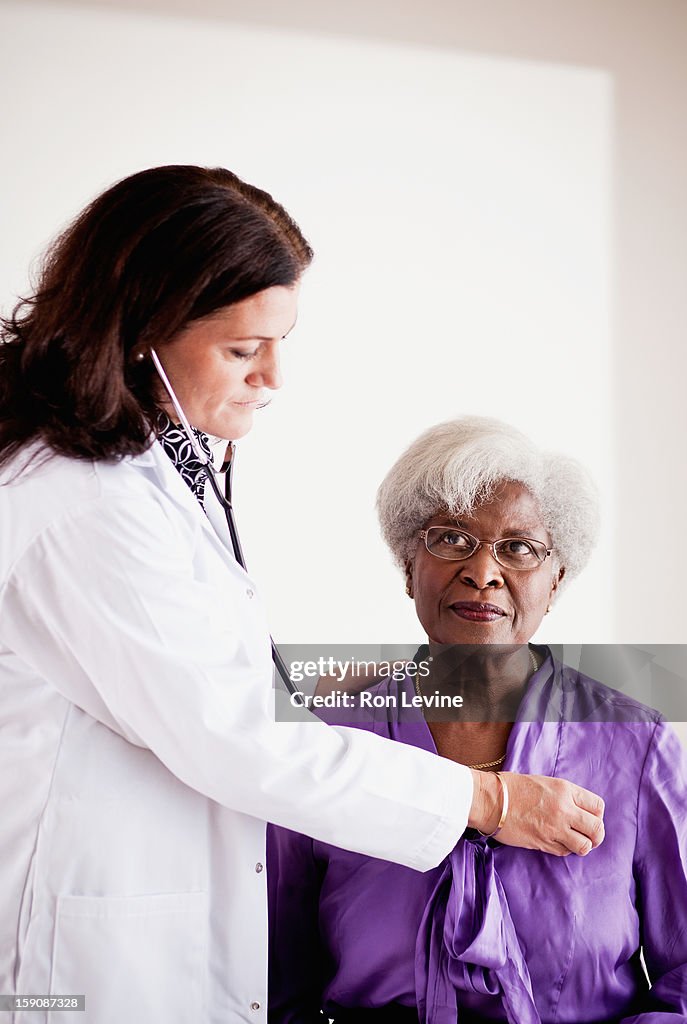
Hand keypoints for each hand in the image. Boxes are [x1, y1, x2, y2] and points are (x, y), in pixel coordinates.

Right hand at [468, 770, 604, 855]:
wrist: (490, 799)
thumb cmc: (513, 788)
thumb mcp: (545, 783)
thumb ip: (565, 796)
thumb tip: (580, 811)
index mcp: (565, 790)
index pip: (598, 806)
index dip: (597, 815)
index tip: (589, 818)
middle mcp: (564, 809)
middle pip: (597, 829)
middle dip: (595, 835)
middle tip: (588, 835)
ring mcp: (554, 827)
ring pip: (584, 846)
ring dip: (582, 846)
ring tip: (573, 842)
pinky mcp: (543, 842)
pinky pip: (564, 852)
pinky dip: (565, 850)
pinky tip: (556, 842)